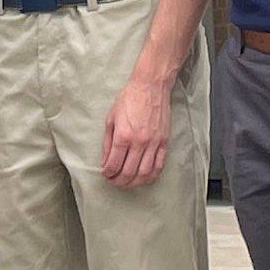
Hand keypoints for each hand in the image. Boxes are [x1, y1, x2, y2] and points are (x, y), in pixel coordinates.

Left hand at [100, 65, 172, 188]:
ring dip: (134, 183)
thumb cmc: (129, 99)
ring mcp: (154, 143)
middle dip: (119, 181)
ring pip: (145, 173)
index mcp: (123, 135)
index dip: (108, 173)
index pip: (114, 164)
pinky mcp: (164, 142)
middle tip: (114, 182)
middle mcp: (139, 142)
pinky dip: (151, 176)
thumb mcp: (111, 118)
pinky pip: (159, 166)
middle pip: (128, 172)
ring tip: (127, 183)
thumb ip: (107, 142)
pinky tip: (144, 178)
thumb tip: (105, 161)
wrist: (150, 87)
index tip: (106, 174)